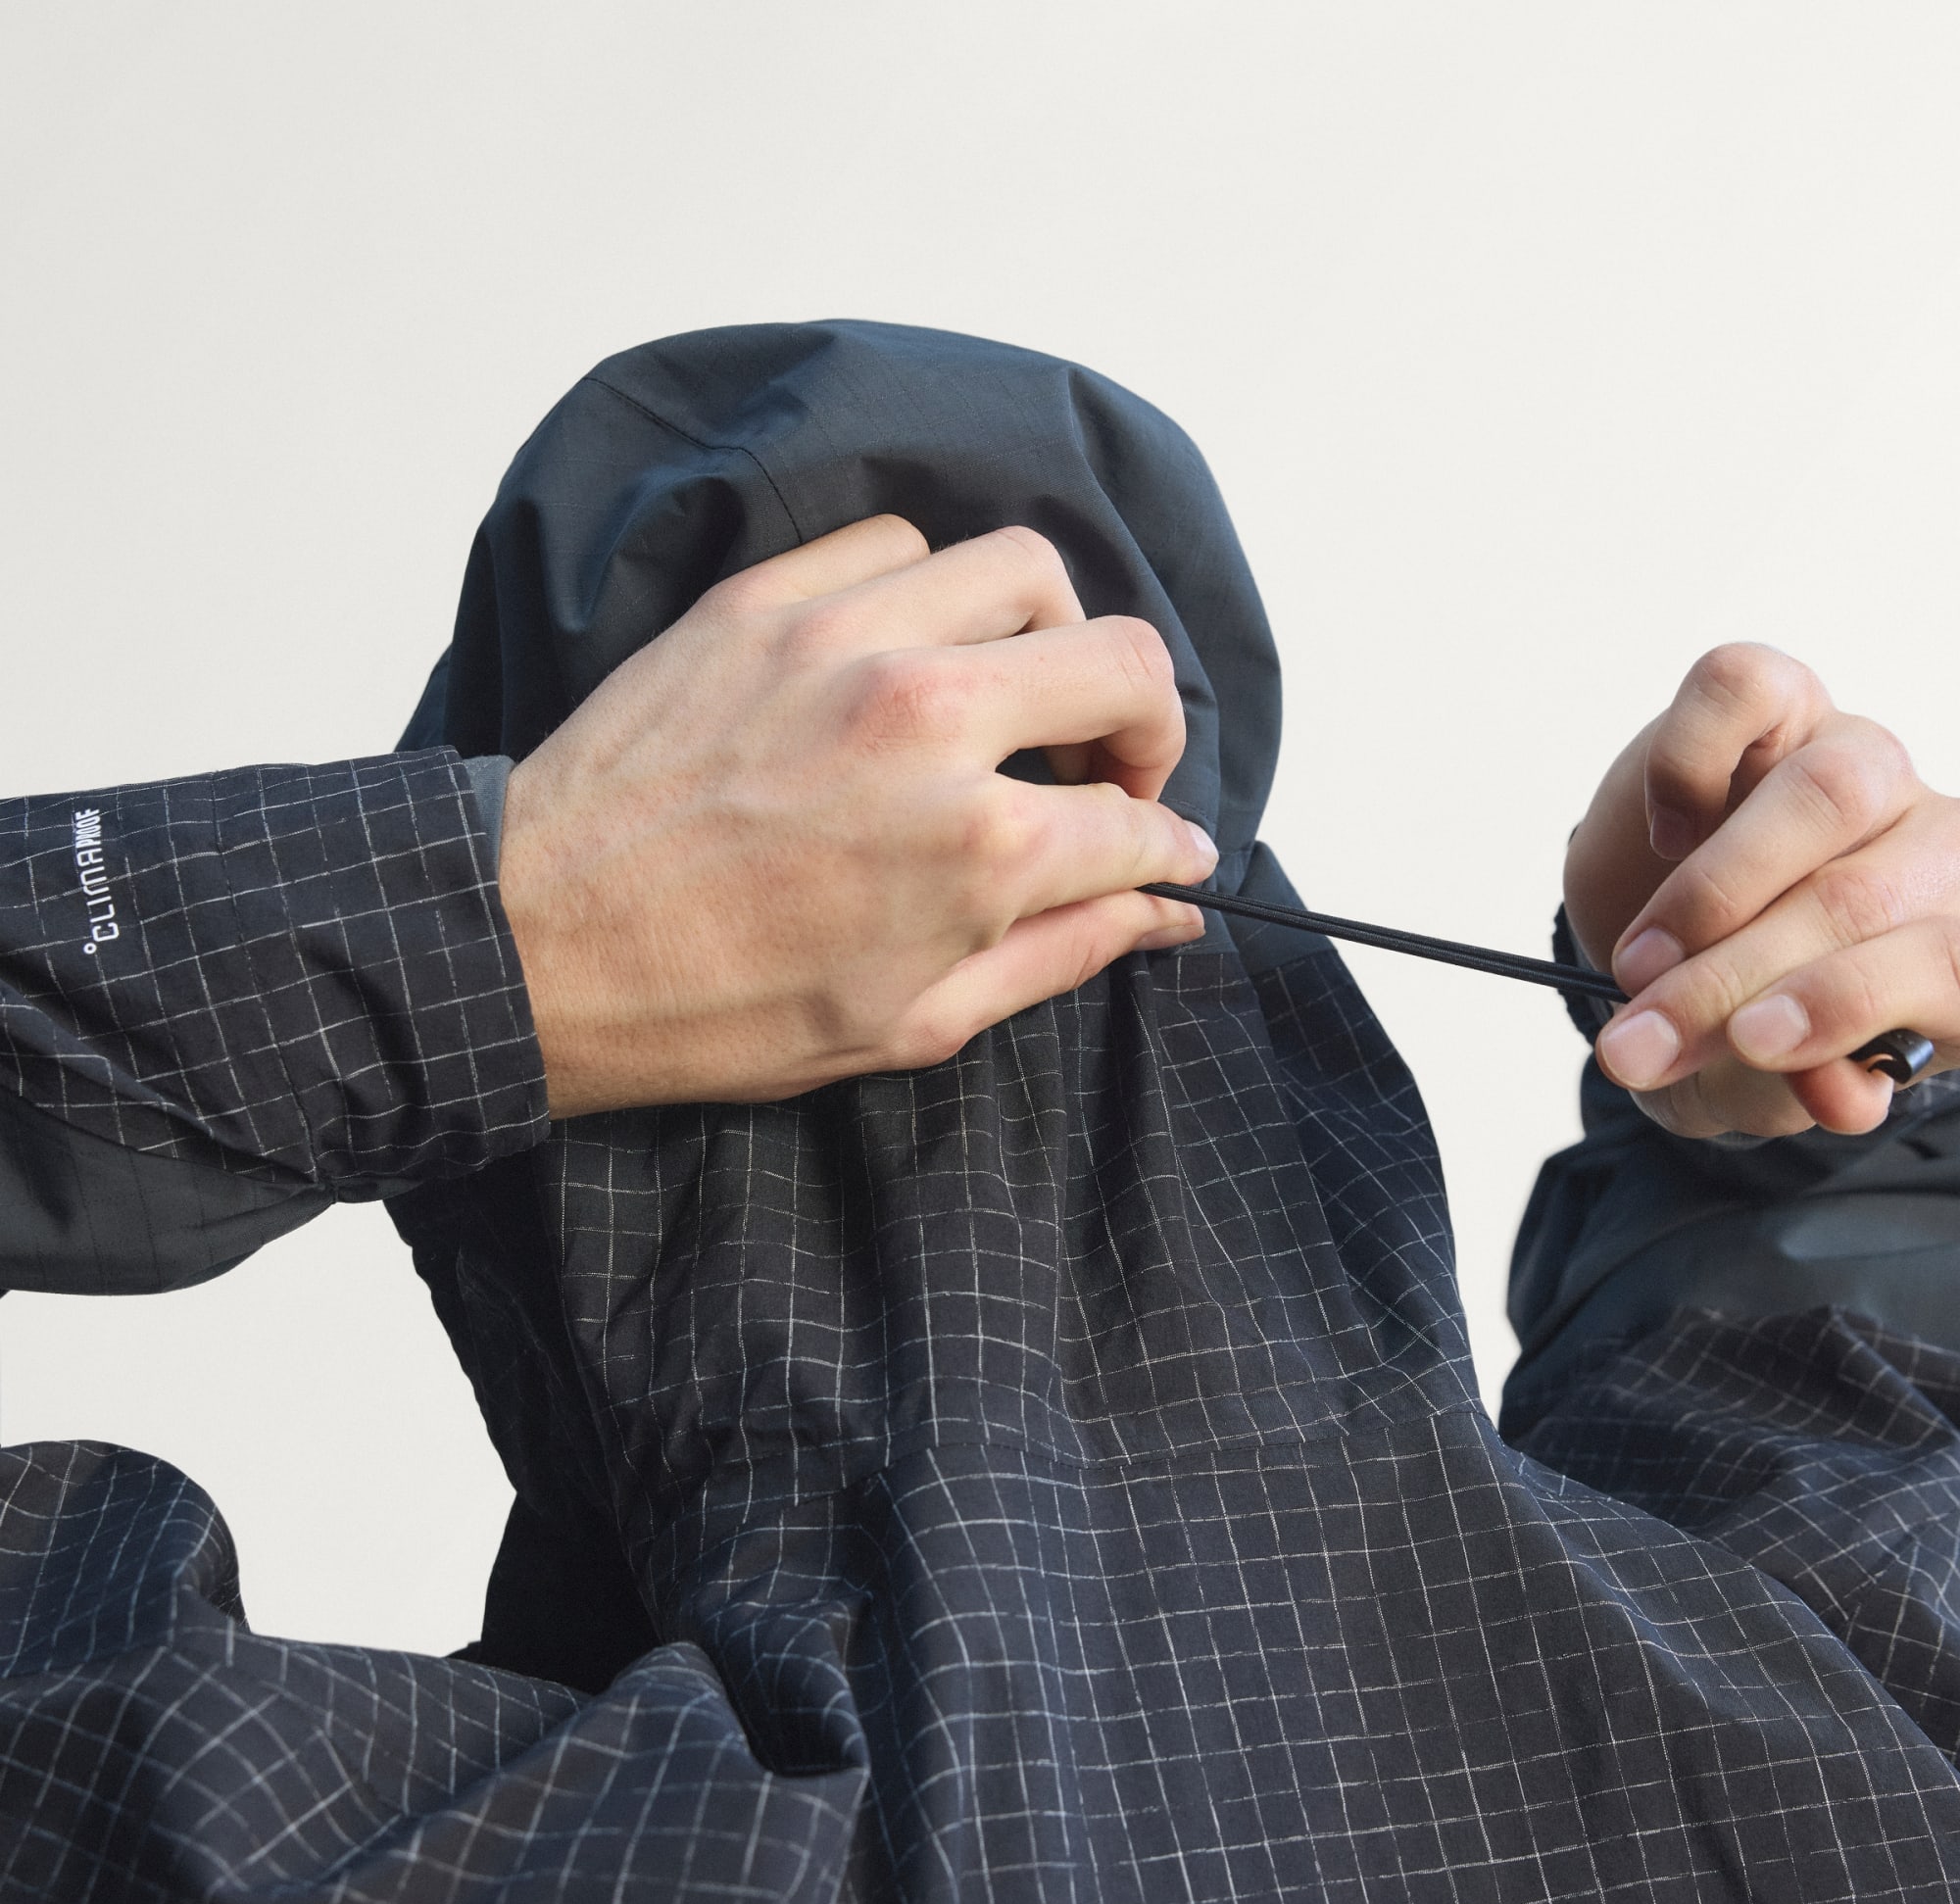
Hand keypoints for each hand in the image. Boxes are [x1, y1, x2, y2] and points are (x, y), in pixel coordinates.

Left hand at [497, 515, 1215, 1115]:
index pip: (1137, 820)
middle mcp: (929, 721)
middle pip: (1124, 660)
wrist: (538, 944)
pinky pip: (897, 544)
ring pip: (1024, 568)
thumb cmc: (719, 1007)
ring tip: (1015, 696)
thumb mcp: (917, 1021)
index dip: (1168, 845)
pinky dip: (931, 591)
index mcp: (979, 848)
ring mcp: (844, 643)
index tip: (1163, 851)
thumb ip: (1061, 952)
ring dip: (1051, 634)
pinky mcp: (764, 601)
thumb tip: (1164, 910)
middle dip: (1149, 724)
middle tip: (1111, 770)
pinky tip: (908, 655)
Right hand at [1563, 642, 1959, 1137]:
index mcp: (1956, 951)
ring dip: (1715, 890)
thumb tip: (1838, 1095)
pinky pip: (1746, 690)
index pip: (1937, 964)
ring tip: (1638, 961)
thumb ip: (1804, 1090)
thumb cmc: (1732, 1014)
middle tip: (1638, 1038)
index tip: (1749, 1043)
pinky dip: (1689, 765)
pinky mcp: (1778, 701)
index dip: (1844, 1003)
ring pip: (1828, 789)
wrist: (1663, 945)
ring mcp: (1859, 762)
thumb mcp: (1760, 1082)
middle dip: (1727, 976)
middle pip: (1858, 896)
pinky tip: (1669, 832)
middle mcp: (1931, 848)